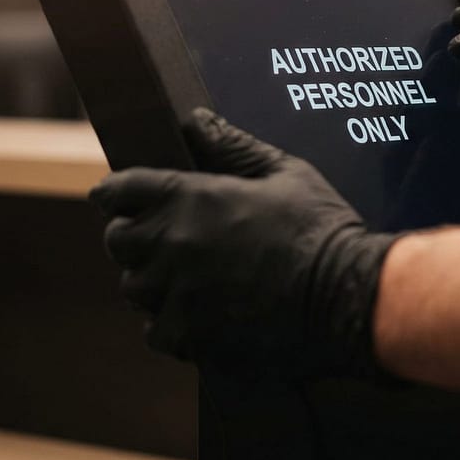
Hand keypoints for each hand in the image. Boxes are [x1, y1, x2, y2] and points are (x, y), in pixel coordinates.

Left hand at [89, 108, 396, 377]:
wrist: (344, 295)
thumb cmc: (320, 227)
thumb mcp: (285, 172)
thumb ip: (234, 146)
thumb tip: (196, 122)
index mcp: (193, 198)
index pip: (123, 189)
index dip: (116, 190)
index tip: (115, 194)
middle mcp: (174, 246)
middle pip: (118, 241)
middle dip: (133, 234)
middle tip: (161, 233)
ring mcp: (178, 295)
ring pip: (134, 288)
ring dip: (151, 277)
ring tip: (184, 273)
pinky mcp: (190, 337)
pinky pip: (155, 329)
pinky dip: (170, 318)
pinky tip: (199, 308)